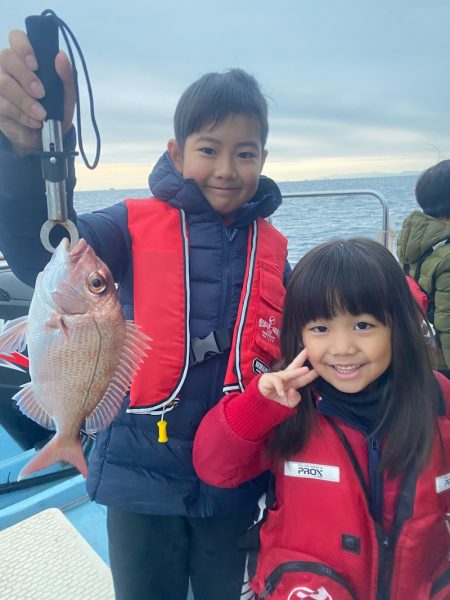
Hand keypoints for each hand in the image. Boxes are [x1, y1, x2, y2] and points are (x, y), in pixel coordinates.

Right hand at [0, 29, 74, 154]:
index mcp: (25, 59)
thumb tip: (61, 56)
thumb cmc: (54, 110)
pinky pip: (2, 104)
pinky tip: (34, 122)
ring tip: (41, 114)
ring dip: (25, 100)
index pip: (16, 37)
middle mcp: (8, 67)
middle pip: (7, 57)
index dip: (23, 46)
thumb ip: (66, 77)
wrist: (46, 139)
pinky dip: (21, 114)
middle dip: (26, 76)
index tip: (35, 64)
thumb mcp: (66, 96)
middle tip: (41, 93)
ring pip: (3, 82)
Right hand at [258, 348, 317, 407]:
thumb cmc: (275, 401)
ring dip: (298, 372)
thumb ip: (294, 399)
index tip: (320, 368)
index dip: (312, 374)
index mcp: (292, 383)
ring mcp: (278, 377)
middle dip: (302, 358)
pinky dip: (280, 388)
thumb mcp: (289, 403)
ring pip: (288, 373)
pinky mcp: (269, 379)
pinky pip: (277, 382)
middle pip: (295, 366)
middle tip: (309, 351)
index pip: (303, 378)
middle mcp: (286, 377)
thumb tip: (294, 391)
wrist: (261, 402)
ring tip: (306, 370)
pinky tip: (282, 393)